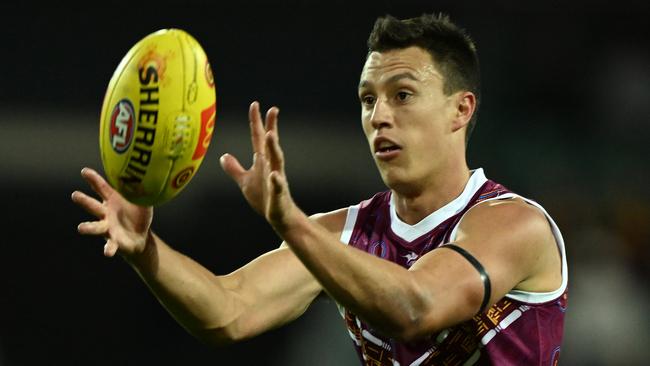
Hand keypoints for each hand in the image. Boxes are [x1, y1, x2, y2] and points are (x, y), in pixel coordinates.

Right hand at [71, 167, 152, 258]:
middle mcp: (105, 213)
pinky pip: (110, 246)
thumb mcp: (143, 202)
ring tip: (81, 228)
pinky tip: (107, 252)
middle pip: (92, 206)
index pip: (101, 188)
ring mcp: (107, 228)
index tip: (84, 171)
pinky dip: (108, 249)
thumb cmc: (138, 215)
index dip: (93, 179)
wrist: (141, 236)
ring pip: (95, 227)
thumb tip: (149, 177)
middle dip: (83, 201)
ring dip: (88, 227)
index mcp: (112, 200)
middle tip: (74, 195)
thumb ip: (144, 191)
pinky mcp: (113, 242)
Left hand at [220, 101, 299, 231]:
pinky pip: (278, 186)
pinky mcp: (278, 194)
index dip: (257, 122)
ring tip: (271, 135)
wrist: (278, 216)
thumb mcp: (245, 181)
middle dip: (272, 127)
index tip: (255, 104)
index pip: (259, 137)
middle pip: (271, 143)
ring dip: (274, 147)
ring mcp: (276, 178)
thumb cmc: (264, 197)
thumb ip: (234, 168)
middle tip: (273, 110)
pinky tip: (274, 175)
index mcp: (262, 161)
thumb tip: (223, 156)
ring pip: (277, 160)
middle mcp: (271, 165)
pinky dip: (276, 180)